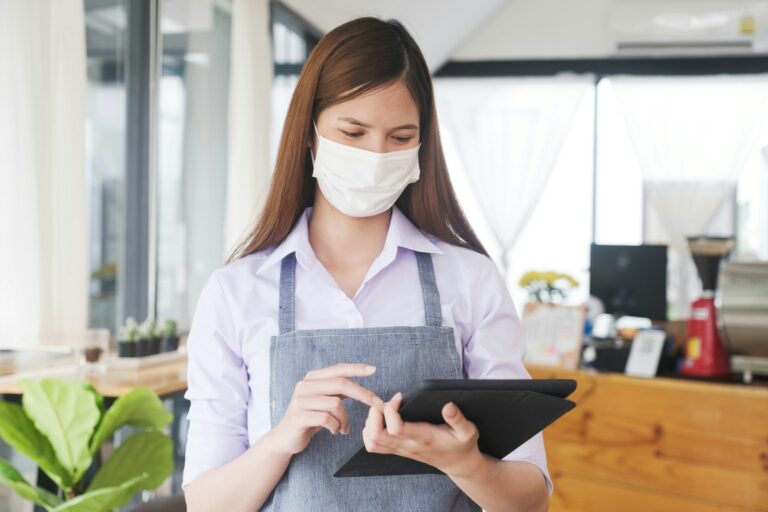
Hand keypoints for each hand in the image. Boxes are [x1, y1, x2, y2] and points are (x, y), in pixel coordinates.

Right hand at [269, 363, 383, 455]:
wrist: (285, 438)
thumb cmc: (309, 418)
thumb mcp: (324, 400)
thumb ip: (337, 390)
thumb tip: (359, 384)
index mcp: (312, 378)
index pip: (338, 369)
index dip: (356, 369)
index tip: (374, 370)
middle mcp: (305, 386)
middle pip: (340, 384)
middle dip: (362, 394)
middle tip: (377, 404)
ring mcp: (300, 401)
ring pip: (336, 404)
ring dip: (345, 419)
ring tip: (343, 428)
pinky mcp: (298, 417)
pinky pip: (327, 419)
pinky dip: (336, 427)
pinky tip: (334, 431)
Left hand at [362, 393, 482, 477]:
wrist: (458, 464)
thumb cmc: (462, 444)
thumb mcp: (468, 431)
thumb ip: (458, 419)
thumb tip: (448, 406)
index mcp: (422, 438)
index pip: (395, 428)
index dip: (391, 409)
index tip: (400, 398)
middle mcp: (407, 445)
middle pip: (375, 435)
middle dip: (376, 413)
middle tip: (388, 403)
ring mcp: (400, 450)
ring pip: (371, 441)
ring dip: (371, 421)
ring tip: (385, 409)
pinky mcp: (396, 450)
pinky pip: (373, 445)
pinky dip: (370, 430)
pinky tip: (382, 419)